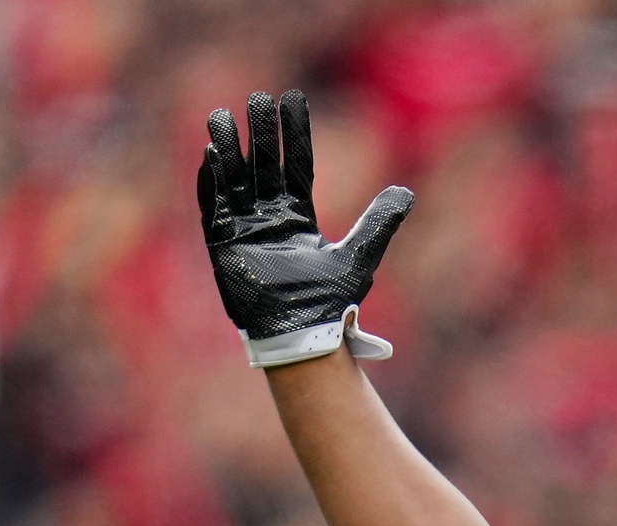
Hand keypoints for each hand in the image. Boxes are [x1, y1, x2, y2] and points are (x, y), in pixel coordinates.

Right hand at [199, 90, 413, 367]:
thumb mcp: (359, 256)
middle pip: (262, 166)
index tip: (292, 99)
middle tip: (258, 98)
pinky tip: (210, 157)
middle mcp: (269, 218)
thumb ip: (379, 223)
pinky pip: (214, 208)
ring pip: (233, 180)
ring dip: (228, 149)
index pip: (295, 166)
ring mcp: (244, 230)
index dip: (294, 134)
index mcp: (298, 217)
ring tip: (223, 116)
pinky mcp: (224, 246)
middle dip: (260, 133)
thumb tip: (406, 192)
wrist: (305, 335)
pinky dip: (211, 184)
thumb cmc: (330, 301)